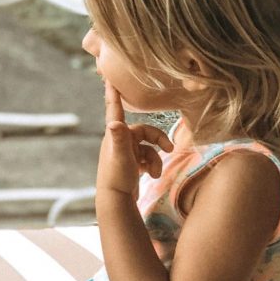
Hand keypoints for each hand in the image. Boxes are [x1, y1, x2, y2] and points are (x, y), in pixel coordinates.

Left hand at [96, 82, 172, 198]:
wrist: (116, 202)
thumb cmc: (117, 178)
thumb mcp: (121, 157)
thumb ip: (120, 139)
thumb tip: (114, 123)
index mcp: (115, 135)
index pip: (115, 109)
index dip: (113, 93)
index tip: (109, 78)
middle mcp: (119, 141)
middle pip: (143, 131)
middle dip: (158, 139)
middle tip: (170, 148)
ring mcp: (125, 153)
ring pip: (147, 147)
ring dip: (155, 158)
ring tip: (156, 173)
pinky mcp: (131, 164)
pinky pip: (147, 158)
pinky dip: (153, 165)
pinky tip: (152, 176)